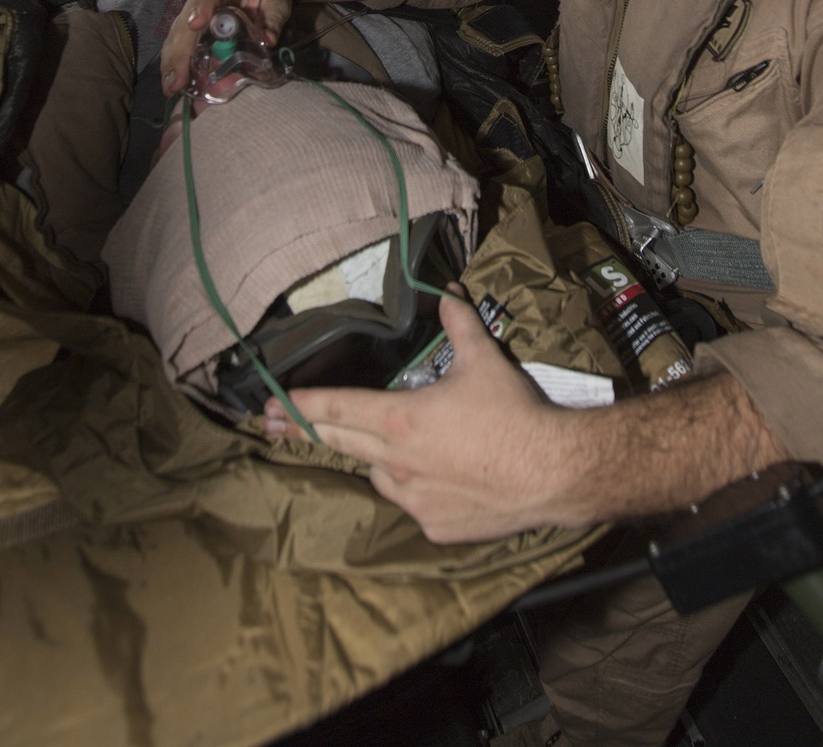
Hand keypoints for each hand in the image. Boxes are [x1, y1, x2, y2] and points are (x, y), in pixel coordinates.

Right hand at [160, 0, 298, 94]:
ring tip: (171, 87)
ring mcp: (194, 9)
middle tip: (175, 82)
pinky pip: (180, 43)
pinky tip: (173, 81)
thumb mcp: (278, 3)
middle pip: (185, 23)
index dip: (202, 8)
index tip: (195, 25)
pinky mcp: (193, 24)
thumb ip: (273, 21)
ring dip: (172, 62)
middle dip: (179, 54)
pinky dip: (177, 63)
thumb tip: (268, 41)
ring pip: (177, 36)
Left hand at [263, 292, 577, 542]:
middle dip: (304, 430)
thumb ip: (458, 325)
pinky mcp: (434, 527)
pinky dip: (418, 491)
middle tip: (273, 425)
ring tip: (402, 448)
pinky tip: (445, 479)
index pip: (336, 407)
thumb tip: (448, 294)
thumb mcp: (483, 360)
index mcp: (400, 419)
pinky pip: (413, 505)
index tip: (272, 404)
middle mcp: (396, 462)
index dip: (301, 403)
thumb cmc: (513, 414)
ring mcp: (412, 500)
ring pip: (378, 475)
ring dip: (378, 459)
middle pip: (338, 441)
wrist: (550, 471)